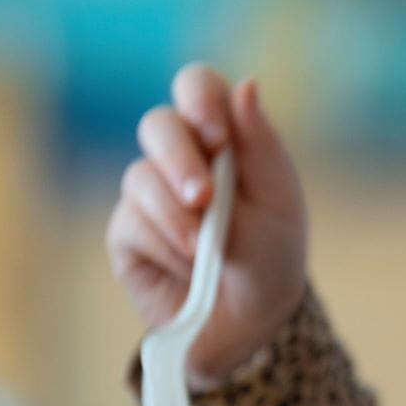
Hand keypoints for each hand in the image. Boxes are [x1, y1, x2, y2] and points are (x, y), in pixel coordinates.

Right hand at [106, 63, 306, 385]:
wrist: (250, 321)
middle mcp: (180, 157)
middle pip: (157, 124)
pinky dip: (165, 244)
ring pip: (140, 177)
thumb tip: (248, 84)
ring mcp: (149, 193)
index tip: (218, 135)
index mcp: (222, 137)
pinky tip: (189, 267)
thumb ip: (260, 144)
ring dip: (176, 215)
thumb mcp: (278, 200)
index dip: (199, 99)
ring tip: (204, 250)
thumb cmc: (272, 254)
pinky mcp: (127, 232)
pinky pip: (132, 223)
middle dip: (179, 159)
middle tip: (203, 198)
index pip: (197, 87)